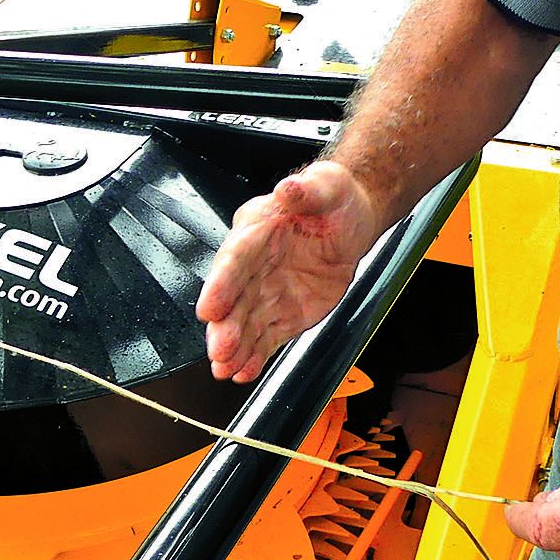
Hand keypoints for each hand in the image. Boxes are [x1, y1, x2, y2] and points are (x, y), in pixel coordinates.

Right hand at [195, 160, 382, 382]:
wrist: (350, 222)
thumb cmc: (333, 199)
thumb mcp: (327, 186)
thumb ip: (307, 190)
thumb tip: (289, 187)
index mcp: (258, 229)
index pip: (235, 258)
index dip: (221, 284)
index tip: (209, 307)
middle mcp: (253, 264)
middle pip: (234, 298)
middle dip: (225, 326)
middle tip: (219, 350)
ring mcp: (265, 292)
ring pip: (245, 323)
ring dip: (234, 348)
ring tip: (225, 370)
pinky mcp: (281, 313)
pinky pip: (265, 337)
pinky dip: (254, 356)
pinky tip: (243, 373)